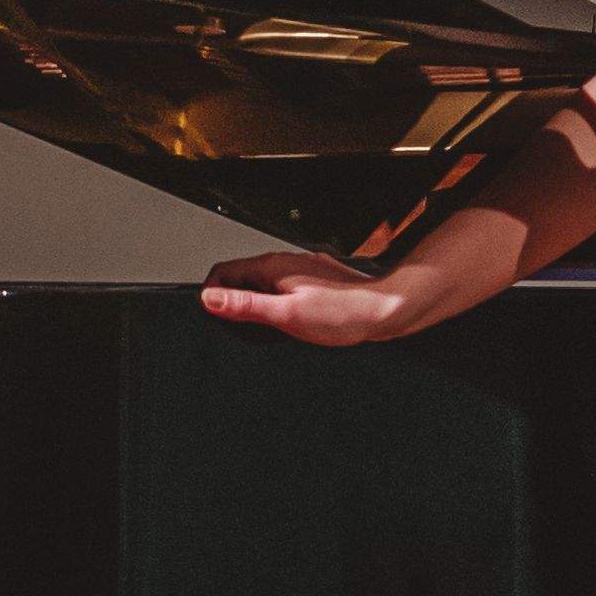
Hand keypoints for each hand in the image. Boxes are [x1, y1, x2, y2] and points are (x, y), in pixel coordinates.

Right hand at [199, 245, 446, 348]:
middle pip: (241, 280)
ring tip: (274, 331)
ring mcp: (300, 270)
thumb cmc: (344, 313)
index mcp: (272, 267)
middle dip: (236, 306)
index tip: (215, 318)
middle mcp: (285, 263)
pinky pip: (283, 291)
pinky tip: (294, 325)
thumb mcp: (286, 315)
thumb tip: (211, 300)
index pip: (223, 272)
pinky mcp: (313, 281)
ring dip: (259, 309)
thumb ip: (246, 307)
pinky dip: (279, 309)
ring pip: (263, 287)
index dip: (212, 297)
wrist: (383, 310)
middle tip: (248, 331)